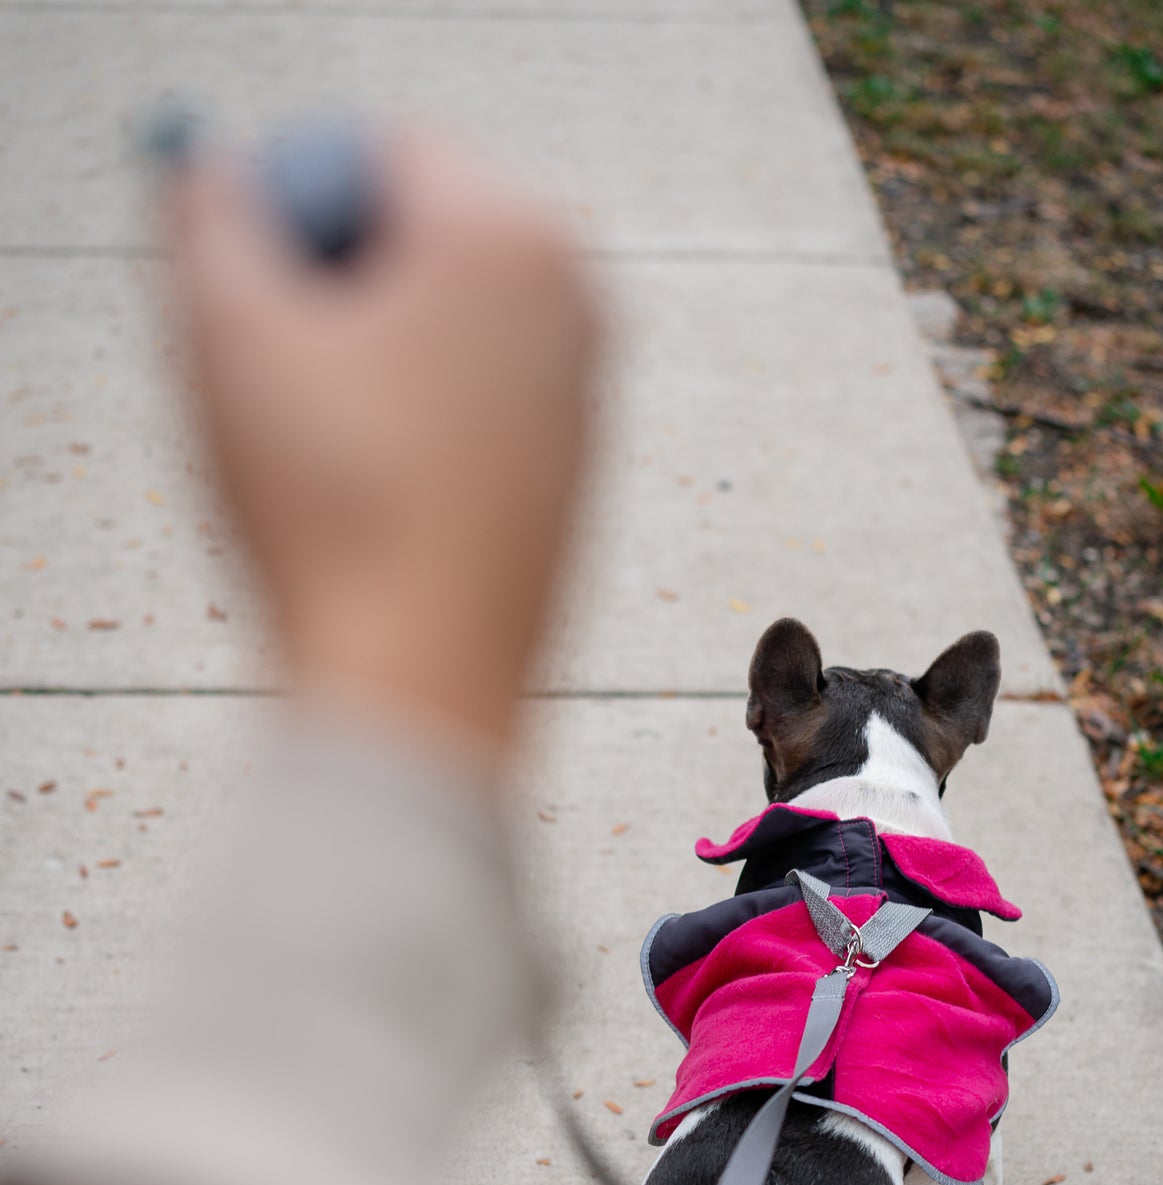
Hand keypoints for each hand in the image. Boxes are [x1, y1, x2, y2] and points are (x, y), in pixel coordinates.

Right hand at [168, 131, 598, 753]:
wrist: (421, 687)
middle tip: (282, 380)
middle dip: (337, 291)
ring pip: (443, 335)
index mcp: (513, 232)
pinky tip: (378, 506)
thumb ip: (211, 215)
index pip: (381, 155)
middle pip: (420, 242)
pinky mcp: (575, 477)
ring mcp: (588, 396)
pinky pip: (473, 413)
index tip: (258, 307)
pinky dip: (417, 435)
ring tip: (331, 460)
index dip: (294, 215)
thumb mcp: (228, 330)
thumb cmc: (336, 512)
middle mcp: (579, 300)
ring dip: (371, 369)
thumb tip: (222, 182)